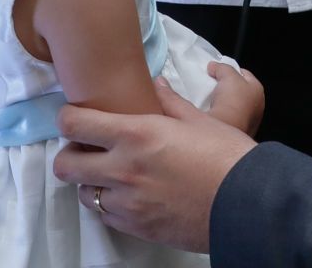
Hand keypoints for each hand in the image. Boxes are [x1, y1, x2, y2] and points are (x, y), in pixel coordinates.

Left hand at [54, 80, 256, 252]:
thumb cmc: (226, 156)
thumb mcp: (198, 120)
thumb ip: (168, 102)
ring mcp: (127, 203)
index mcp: (136, 134)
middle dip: (70, 153)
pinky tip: (129, 194)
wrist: (247, 204)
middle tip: (88, 147)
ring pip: (82, 193)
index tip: (75, 116)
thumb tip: (156, 84)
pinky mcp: (136, 227)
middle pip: (64, 164)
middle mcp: (123, 169)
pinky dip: (109, 204)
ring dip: (90, 180)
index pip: (74, 124)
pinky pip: (105, 215)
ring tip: (111, 172)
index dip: (68, 117)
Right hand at [203, 63, 264, 136]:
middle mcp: (256, 106)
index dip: (230, 70)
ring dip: (222, 102)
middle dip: (226, 87)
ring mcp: (248, 121)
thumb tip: (213, 66)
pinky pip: (227, 118)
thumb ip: (222, 67)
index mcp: (258, 90)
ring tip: (209, 99)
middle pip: (238, 90)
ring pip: (232, 105)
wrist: (225, 130)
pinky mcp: (237, 131)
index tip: (217, 70)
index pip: (244, 74)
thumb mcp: (227, 75)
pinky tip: (210, 112)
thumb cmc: (232, 102)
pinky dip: (220, 114)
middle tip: (212, 85)